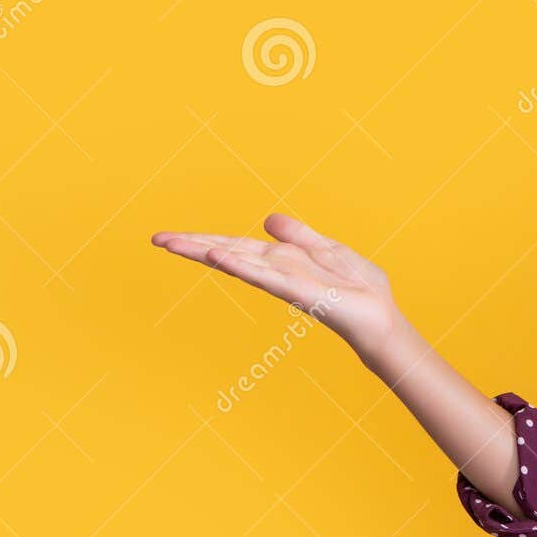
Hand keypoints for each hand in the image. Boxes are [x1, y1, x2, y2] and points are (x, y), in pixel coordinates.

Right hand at [151, 213, 399, 360]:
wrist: (380, 316)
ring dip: (208, 251)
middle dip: (194, 245)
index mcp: (282, 259)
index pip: (236, 246)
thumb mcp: (328, 249)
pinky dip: (241, 265)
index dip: (205, 239)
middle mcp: (278, 271)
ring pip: (240, 262)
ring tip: (175, 243)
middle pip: (230, 253)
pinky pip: (266, 276)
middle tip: (156, 238)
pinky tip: (217, 256)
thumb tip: (266, 220)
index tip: (169, 236)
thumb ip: (298, 236)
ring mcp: (286, 282)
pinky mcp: (300, 292)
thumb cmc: (358, 288)